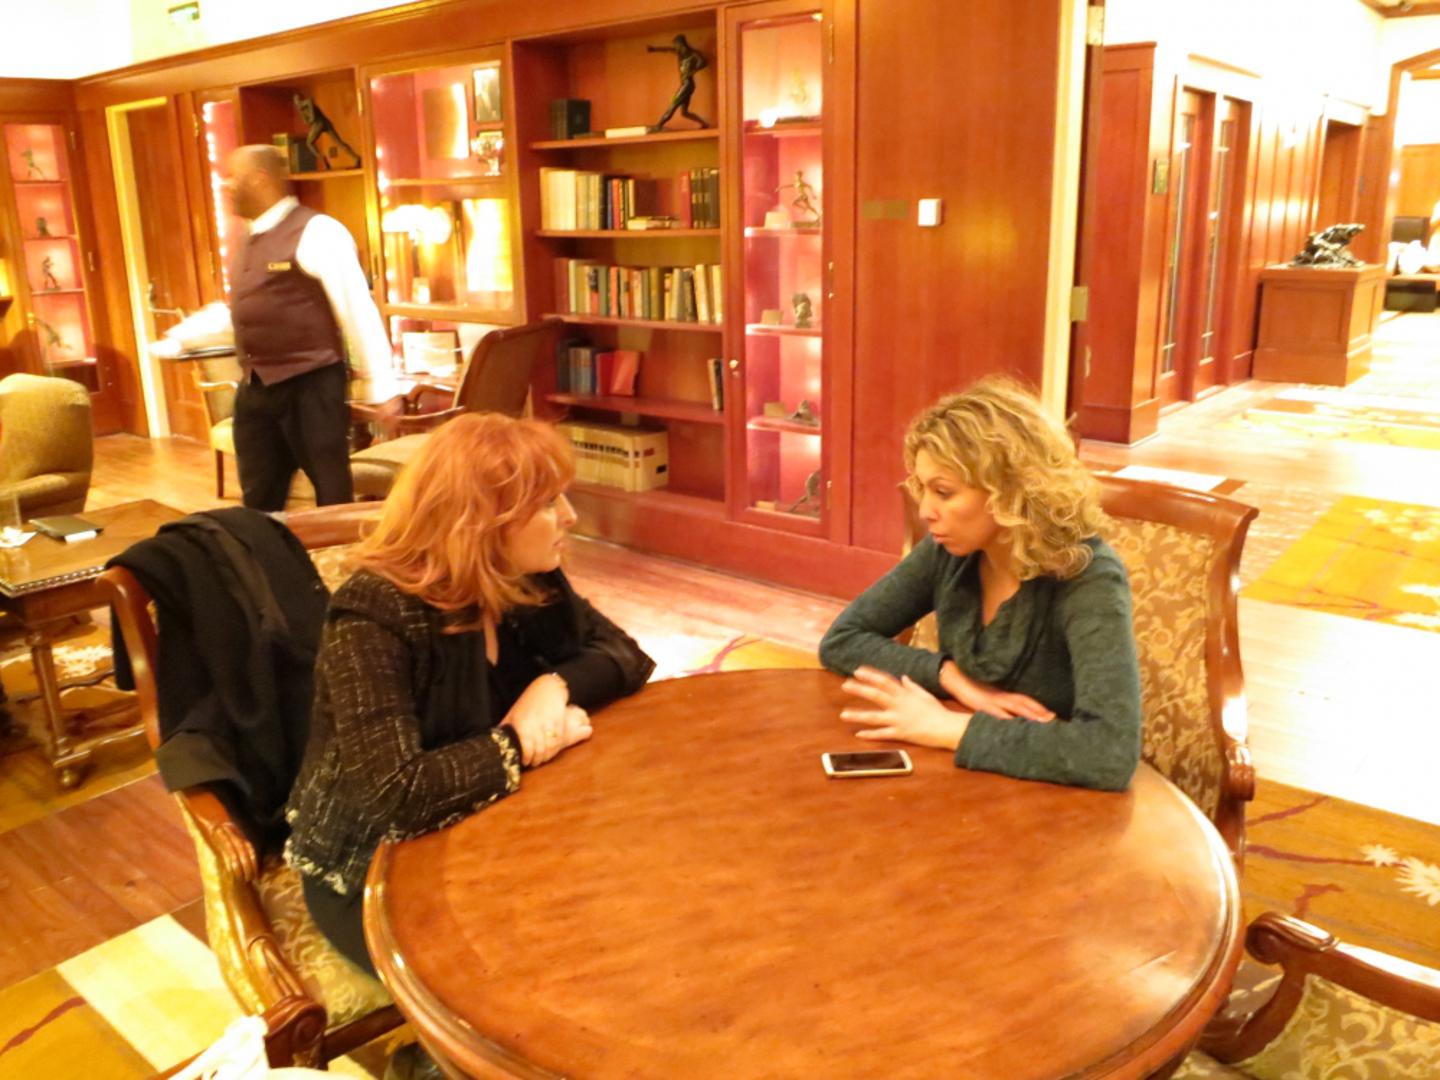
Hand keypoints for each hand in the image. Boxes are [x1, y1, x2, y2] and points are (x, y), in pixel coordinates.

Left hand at [504, 674, 589, 765]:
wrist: (548, 687)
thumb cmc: (529, 701)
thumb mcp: (514, 712)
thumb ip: (506, 726)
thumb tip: (496, 741)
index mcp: (522, 723)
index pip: (526, 747)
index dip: (526, 757)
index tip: (525, 761)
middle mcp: (535, 724)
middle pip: (539, 749)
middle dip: (536, 760)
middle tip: (534, 763)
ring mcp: (548, 723)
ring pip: (549, 747)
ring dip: (546, 756)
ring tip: (542, 759)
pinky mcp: (560, 722)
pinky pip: (558, 741)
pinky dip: (555, 749)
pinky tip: (551, 751)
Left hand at [840, 666, 970, 750]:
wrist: (947, 728)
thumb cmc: (938, 711)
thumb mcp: (925, 695)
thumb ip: (912, 686)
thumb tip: (903, 677)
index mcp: (905, 694)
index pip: (884, 681)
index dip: (870, 675)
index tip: (857, 671)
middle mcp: (899, 705)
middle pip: (876, 695)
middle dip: (860, 689)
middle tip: (845, 686)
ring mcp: (899, 719)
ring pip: (874, 716)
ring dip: (858, 715)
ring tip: (843, 715)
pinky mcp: (901, 733)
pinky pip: (883, 734)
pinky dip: (870, 735)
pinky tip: (858, 734)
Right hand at [939, 660, 1053, 721]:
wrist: (954, 677)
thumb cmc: (971, 686)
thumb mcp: (987, 695)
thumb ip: (999, 702)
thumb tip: (1011, 713)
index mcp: (1003, 694)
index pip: (1025, 700)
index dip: (1038, 707)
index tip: (1052, 715)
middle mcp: (1001, 696)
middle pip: (1024, 703)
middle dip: (1038, 711)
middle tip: (1053, 719)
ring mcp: (992, 700)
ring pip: (1014, 706)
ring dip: (1029, 713)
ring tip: (1041, 721)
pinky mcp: (982, 704)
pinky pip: (997, 712)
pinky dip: (1007, 717)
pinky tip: (1014, 723)